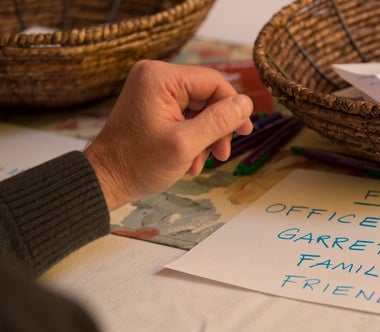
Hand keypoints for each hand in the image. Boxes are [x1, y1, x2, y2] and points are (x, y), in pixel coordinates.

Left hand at [84, 60, 253, 210]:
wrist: (106, 181)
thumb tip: (247, 104)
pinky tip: (191, 160)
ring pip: (200, 109)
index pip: (213, 82)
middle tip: (221, 154)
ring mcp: (154, 91)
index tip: (244, 132)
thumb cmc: (139, 164)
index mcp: (160, 78)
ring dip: (207, 137)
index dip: (233, 107)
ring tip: (202, 161)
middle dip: (218, 127)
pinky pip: (187, 116)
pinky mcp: (154, 106)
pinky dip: (194, 138)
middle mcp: (156, 77)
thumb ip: (219, 121)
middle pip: (207, 96)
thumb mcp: (186, 144)